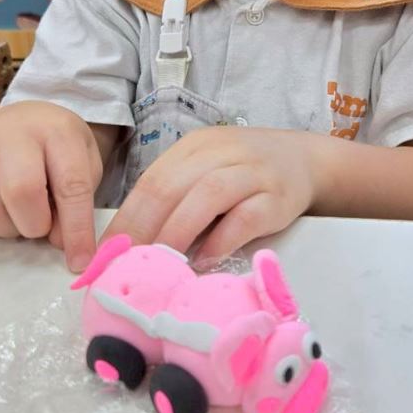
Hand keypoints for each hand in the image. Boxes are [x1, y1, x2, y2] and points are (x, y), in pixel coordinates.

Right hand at [0, 101, 104, 270]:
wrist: (23, 120)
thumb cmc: (58, 150)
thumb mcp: (84, 167)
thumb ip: (77, 205)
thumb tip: (59, 243)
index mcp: (56, 131)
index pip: (70, 185)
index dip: (77, 228)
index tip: (81, 261)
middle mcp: (11, 132)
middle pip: (19, 192)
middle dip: (34, 225)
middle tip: (42, 225)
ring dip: (9, 229)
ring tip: (21, 214)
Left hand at [103, 127, 323, 261]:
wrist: (306, 160)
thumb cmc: (246, 173)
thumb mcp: (206, 171)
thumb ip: (176, 197)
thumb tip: (132, 243)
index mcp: (194, 147)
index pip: (151, 181)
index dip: (126, 218)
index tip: (106, 252)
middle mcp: (221, 152)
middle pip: (172, 186)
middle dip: (143, 228)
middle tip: (125, 264)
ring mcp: (252, 172)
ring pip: (206, 196)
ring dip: (178, 232)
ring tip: (161, 265)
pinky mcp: (278, 197)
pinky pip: (245, 217)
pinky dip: (222, 240)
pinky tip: (206, 261)